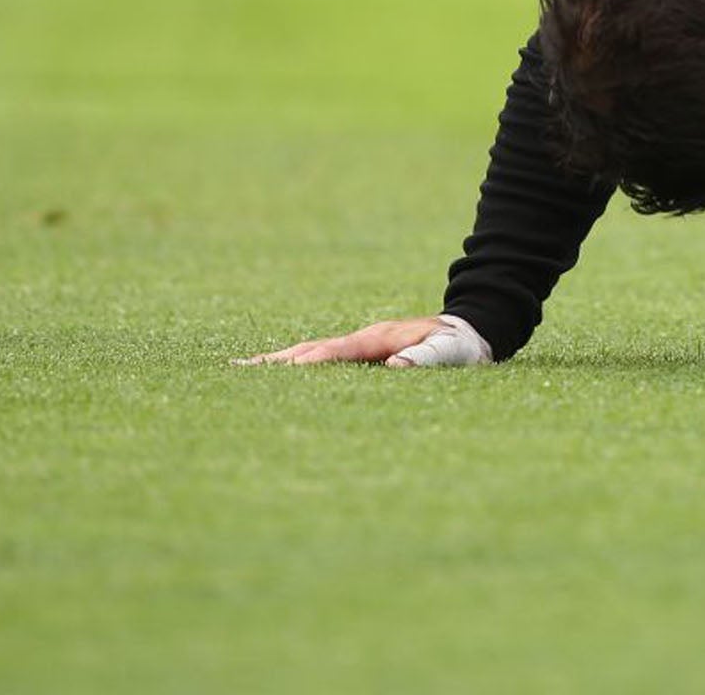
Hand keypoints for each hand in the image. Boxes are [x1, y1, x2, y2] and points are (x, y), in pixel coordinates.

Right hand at [236, 316, 468, 367]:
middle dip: (277, 362)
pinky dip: (295, 367)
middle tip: (236, 371)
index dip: (308, 363)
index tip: (279, 372)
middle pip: (311, 350)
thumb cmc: (460, 345)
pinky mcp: (361, 354)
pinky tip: (279, 377)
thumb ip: (425, 358)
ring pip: (312, 353)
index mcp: (379, 338)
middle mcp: (362, 339)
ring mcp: (359, 345)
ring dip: (279, 363)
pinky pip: (322, 360)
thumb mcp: (450, 352)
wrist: (468, 327)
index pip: (336, 352)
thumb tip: (393, 366)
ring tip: (242, 372)